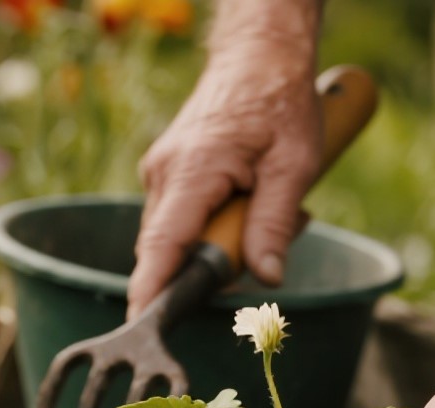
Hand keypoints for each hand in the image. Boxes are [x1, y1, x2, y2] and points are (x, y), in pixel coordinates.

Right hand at [128, 49, 319, 319]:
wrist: (260, 56)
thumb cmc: (280, 102)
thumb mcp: (293, 166)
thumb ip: (275, 224)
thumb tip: (267, 277)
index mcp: (192, 171)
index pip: (162, 245)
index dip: (151, 289)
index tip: (141, 324)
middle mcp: (164, 174)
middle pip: (174, 249)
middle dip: (220, 259)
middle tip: (277, 232)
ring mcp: (161, 173)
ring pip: (181, 236)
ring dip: (224, 238)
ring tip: (269, 200)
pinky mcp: (169, 174)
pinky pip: (185, 219)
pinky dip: (217, 221)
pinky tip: (251, 195)